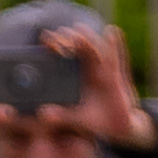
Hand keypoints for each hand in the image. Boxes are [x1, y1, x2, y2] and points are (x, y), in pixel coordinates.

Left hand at [38, 25, 157, 153]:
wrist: (115, 126)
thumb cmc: (94, 120)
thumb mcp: (76, 118)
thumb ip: (61, 114)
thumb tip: (43, 113)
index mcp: (75, 75)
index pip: (63, 53)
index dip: (56, 44)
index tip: (47, 42)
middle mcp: (87, 67)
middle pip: (77, 45)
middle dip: (69, 37)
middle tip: (60, 36)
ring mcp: (102, 68)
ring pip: (94, 48)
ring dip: (87, 38)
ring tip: (79, 30)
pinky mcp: (115, 73)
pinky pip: (115, 56)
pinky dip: (114, 44)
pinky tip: (111, 32)